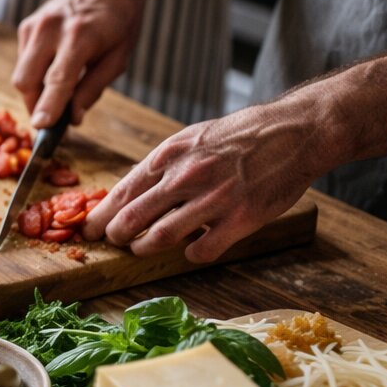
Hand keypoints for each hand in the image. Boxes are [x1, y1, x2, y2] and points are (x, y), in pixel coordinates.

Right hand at [11, 0, 147, 128]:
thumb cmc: (119, 20)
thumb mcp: (119, 57)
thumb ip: (93, 88)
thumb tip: (72, 118)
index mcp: (81, 36)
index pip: (58, 79)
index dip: (48, 106)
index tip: (41, 128)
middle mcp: (51, 28)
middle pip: (26, 81)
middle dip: (36, 105)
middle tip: (53, 117)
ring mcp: (34, 25)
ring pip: (21, 74)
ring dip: (35, 91)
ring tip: (58, 90)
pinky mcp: (25, 26)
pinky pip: (23, 62)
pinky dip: (34, 74)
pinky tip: (54, 66)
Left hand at [83, 100, 325, 262]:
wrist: (295, 131)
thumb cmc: (242, 135)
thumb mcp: (193, 138)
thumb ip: (164, 164)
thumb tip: (133, 189)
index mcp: (171, 155)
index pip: (123, 191)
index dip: (102, 215)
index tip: (90, 229)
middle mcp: (186, 177)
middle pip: (133, 218)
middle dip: (116, 236)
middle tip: (112, 243)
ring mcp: (213, 200)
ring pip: (160, 237)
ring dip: (145, 248)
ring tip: (141, 249)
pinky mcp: (240, 220)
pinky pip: (201, 250)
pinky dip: (191, 254)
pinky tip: (192, 249)